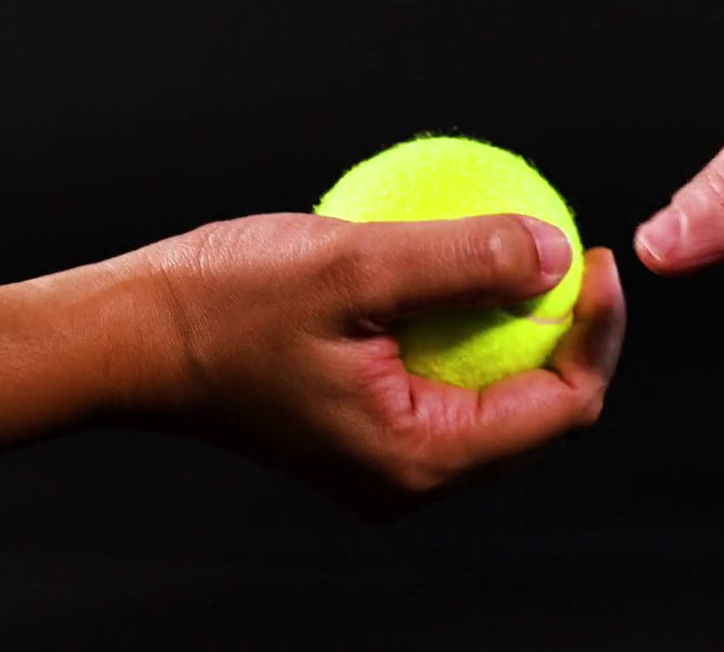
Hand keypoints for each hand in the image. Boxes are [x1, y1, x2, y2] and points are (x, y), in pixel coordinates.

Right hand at [115, 213, 624, 518]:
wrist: (127, 337)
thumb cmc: (222, 304)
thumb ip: (466, 260)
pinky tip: (458, 262)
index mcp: (420, 459)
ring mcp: (385, 458)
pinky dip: (461, 325)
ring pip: (491, 394)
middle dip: (565, 330)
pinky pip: (442, 380)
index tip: (594, 254)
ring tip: (521, 249)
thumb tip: (559, 253)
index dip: (597, 331)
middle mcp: (411, 477)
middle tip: (568, 246)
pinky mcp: (362, 428)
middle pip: (537, 408)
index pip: (562, 406)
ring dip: (513, 324)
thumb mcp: (355, 265)